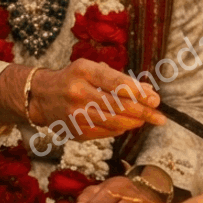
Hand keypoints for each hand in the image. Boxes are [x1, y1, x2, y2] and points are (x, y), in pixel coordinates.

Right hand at [28, 60, 164, 139]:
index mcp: (83, 71)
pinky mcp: (75, 131)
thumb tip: (149, 91)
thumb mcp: (93, 70)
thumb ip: (120, 79)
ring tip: (146, 119)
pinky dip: (120, 128)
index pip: (116, 82)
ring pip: (114, 122)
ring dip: (134, 122)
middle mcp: (77, 92)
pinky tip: (127, 124)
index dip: (138, 92)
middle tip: (160, 117)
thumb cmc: (74, 79)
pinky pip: (105, 132)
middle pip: (117, 105)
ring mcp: (75, 114)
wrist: (42, 96)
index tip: (155, 99)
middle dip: (143, 112)